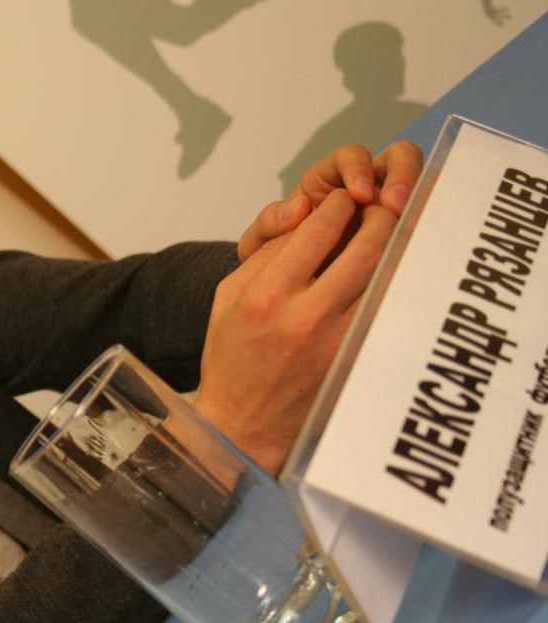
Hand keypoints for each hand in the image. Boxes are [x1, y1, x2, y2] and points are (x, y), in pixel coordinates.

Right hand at [197, 190, 397, 473]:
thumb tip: (305, 219)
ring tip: (393, 233)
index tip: (342, 199)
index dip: (337, 206)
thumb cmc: (231, 358)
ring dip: (395, 247)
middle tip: (379, 207)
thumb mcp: (227, 297)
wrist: (243, 424)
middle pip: (364, 248)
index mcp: (266, 296)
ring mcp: (336, 343)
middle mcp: (304, 318)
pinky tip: (393, 271)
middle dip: (377, 218)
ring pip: (385, 278)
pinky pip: (386, 310)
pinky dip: (394, 284)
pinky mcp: (355, 361)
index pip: (317, 232)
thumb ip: (265, 256)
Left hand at [239, 141, 420, 261]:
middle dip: (403, 176)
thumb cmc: (272, 261)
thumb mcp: (260, 243)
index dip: (358, 169)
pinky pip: (421, 225)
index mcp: (328, 181)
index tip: (359, 194)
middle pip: (399, 160)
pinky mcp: (401, 236)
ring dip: (419, 202)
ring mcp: (388, 210)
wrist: (282, 298)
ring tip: (410, 227)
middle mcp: (364, 189)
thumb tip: (300, 207)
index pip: (352, 157)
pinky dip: (423, 230)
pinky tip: (416, 249)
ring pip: (419, 188)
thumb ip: (269, 223)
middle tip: (396, 206)